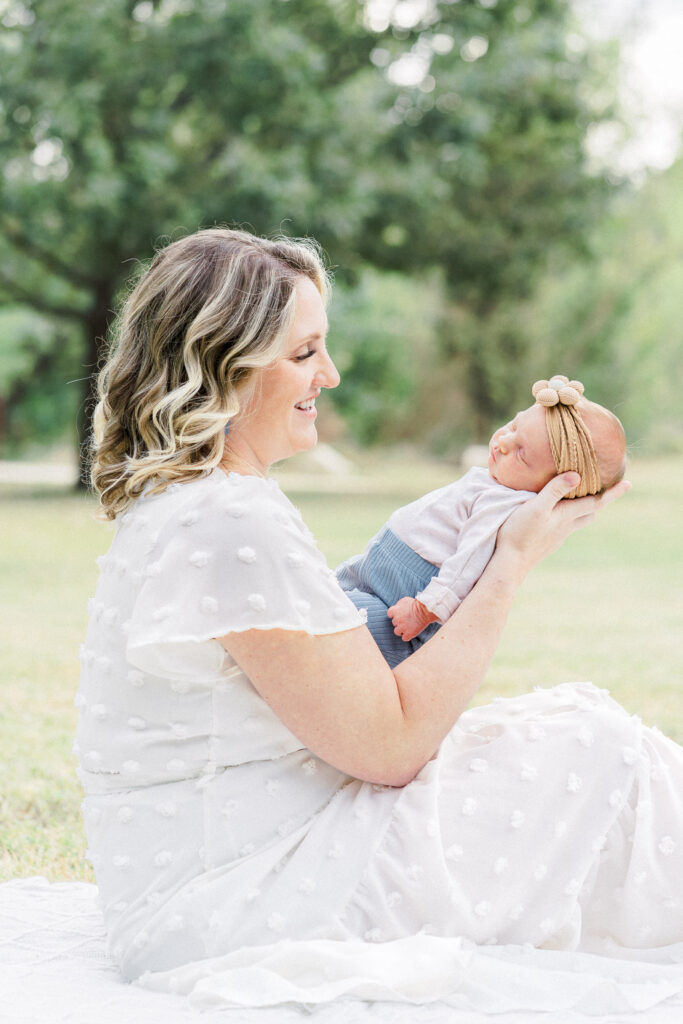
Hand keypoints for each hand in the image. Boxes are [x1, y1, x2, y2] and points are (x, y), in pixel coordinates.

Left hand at [388, 596, 438, 641]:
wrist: (424, 610)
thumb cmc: (416, 604)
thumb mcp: (405, 600)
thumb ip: (398, 605)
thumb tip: (397, 608)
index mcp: (394, 611)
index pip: (390, 614)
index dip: (394, 615)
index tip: (399, 615)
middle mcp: (397, 620)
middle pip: (394, 623)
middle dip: (399, 622)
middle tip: (406, 620)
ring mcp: (402, 627)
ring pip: (397, 631)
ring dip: (401, 630)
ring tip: (407, 628)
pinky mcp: (408, 634)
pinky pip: (404, 638)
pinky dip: (407, 636)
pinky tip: (411, 633)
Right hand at [496, 473, 630, 573]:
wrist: (510, 564)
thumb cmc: (520, 532)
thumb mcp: (536, 507)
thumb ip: (554, 491)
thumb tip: (577, 475)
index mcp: (566, 516)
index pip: (596, 502)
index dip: (612, 493)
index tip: (628, 484)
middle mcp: (566, 527)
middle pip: (589, 513)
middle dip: (597, 501)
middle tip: (602, 490)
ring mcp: (557, 538)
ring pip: (577, 522)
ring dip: (582, 511)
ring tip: (578, 499)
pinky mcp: (547, 544)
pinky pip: (563, 530)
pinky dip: (566, 520)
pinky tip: (554, 518)